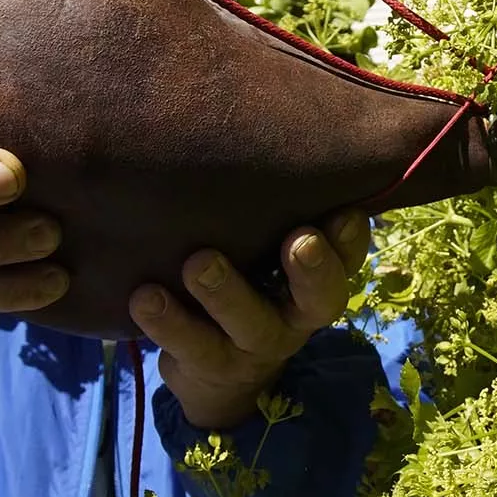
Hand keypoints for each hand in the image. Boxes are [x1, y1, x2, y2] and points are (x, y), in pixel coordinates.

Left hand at [131, 212, 371, 428]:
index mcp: (317, 281)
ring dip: (226, 293)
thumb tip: (257, 122)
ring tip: (198, 263)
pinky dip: (167, 322)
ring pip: (249, 324)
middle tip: (299, 242)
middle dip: (312, 271)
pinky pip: (191, 347)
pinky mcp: (209, 366)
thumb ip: (270, 205)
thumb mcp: (264, 248)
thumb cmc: (243, 278)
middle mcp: (296, 315)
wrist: (214, 373)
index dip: (351, 241)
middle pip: (320, 299)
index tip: (344, 214)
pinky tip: (144, 295)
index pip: (348, 260)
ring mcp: (254, 345)